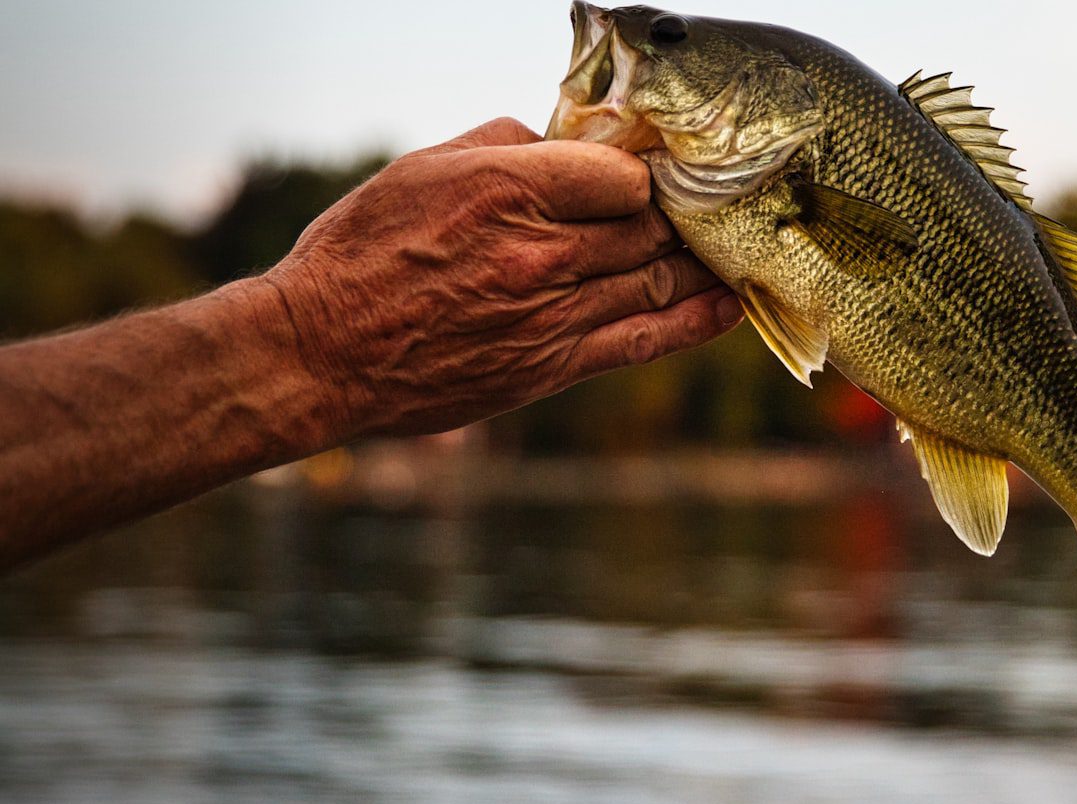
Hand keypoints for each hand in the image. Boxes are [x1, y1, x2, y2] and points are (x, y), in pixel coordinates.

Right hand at [263, 117, 741, 437]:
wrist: (322, 353)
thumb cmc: (361, 253)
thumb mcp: (421, 169)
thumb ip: (502, 144)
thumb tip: (560, 141)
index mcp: (509, 190)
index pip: (622, 174)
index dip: (642, 173)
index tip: (649, 173)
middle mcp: (542, 252)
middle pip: (649, 226)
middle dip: (678, 214)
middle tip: (702, 207)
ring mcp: (553, 314)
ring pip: (656, 278)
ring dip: (698, 262)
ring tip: (730, 246)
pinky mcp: (552, 366)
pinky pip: (645, 340)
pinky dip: (695, 321)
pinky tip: (729, 303)